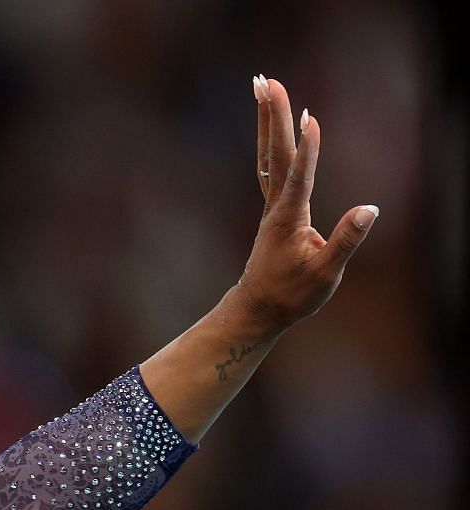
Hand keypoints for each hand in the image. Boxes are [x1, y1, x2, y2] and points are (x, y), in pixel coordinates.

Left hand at [233, 74, 377, 335]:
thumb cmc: (292, 294)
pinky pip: (271, 166)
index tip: (311, 120)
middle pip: (275, 153)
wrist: (258, 309)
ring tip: (263, 86)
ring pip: (268, 155)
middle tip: (267, 81)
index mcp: (289, 219)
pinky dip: (272, 141)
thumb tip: (370, 210)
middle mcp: (276, 206)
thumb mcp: (325, 274)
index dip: (308, 150)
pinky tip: (272, 124)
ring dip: (266, 120)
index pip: (300, 179)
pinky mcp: (273, 208)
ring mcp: (272, 205)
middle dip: (273, 116)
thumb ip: (346, 241)